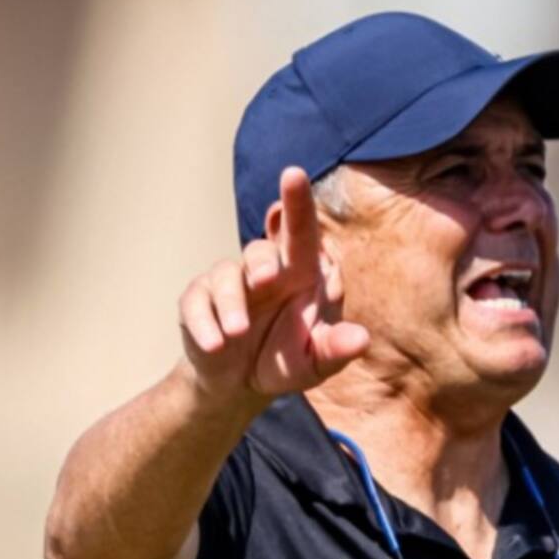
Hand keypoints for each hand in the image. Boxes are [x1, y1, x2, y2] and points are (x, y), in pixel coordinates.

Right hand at [178, 167, 368, 407]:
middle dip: (261, 260)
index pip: (302, 231)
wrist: (240, 385)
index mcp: (301, 273)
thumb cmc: (287, 361)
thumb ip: (336, 350)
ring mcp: (230, 284)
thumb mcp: (315, 363)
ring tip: (236, 333)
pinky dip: (203, 322)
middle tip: (265, 278)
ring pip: (225, 276)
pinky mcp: (198, 302)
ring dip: (230, 302)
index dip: (297, 202)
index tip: (294, 173)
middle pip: (261, 249)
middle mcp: (266, 271)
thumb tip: (362, 339)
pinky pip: (196, 302)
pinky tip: (215, 344)